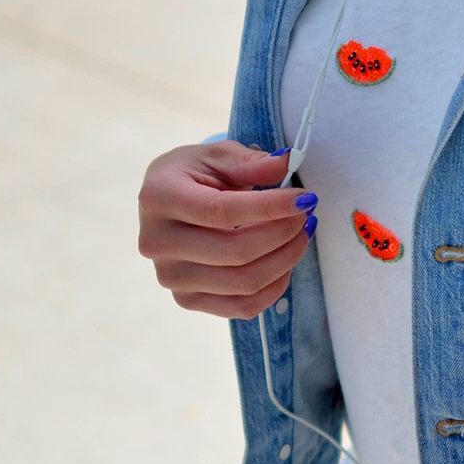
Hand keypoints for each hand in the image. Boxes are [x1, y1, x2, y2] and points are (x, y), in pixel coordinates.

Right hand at [137, 141, 317, 318]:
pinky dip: (275, 286)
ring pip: (243, 283)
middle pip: (235, 253)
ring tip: (301, 235)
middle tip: (307, 216)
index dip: (270, 207)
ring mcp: (170, 277)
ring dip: (285, 259)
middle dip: (283, 233)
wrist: (169, 203)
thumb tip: (286, 163)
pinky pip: (243, 307)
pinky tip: (285, 262)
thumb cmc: (195, 175)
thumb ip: (250, 162)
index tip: (305, 199)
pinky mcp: (187, 300)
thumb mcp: (217, 156)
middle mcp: (157, 242)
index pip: (221, 211)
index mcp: (158, 198)